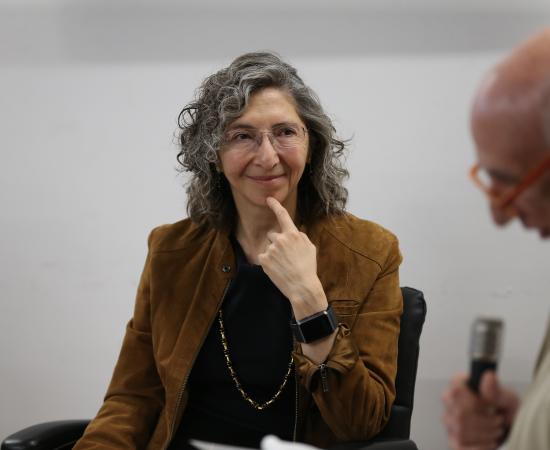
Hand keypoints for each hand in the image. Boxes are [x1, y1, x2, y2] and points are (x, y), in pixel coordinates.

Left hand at [258, 197, 326, 319]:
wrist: (302, 286)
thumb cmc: (308, 268)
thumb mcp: (310, 248)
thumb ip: (300, 237)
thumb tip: (294, 232)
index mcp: (293, 234)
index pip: (282, 215)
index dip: (275, 205)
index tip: (269, 199)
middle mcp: (280, 239)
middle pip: (272, 235)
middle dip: (276, 242)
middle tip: (285, 256)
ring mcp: (271, 249)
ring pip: (268, 247)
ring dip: (273, 253)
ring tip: (283, 265)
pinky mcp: (263, 259)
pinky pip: (263, 257)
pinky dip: (268, 263)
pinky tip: (277, 269)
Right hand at [442, 371, 519, 449]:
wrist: (510, 430)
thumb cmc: (506, 411)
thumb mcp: (508, 399)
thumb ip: (496, 390)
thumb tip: (489, 376)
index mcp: (460, 385)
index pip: (456, 387)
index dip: (474, 399)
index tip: (489, 405)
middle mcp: (450, 402)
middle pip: (459, 412)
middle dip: (484, 420)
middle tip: (498, 420)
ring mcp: (450, 421)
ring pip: (460, 430)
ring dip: (484, 433)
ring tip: (497, 431)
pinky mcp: (453, 439)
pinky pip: (460, 445)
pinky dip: (479, 446)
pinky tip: (490, 442)